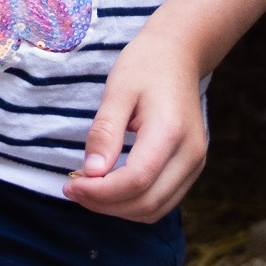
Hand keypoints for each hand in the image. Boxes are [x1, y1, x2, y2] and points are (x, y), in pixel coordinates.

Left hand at [64, 27, 208, 222]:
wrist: (178, 56)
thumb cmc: (145, 67)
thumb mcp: (117, 91)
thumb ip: (105, 132)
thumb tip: (91, 173)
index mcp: (171, 132)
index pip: (136, 180)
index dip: (100, 192)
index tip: (70, 185)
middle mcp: (190, 154)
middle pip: (146, 203)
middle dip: (105, 204)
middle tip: (72, 190)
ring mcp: (195, 163)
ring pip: (156, 209)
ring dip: (118, 209)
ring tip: (87, 191)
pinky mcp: (191, 168)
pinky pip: (162, 201)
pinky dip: (133, 203)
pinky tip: (108, 188)